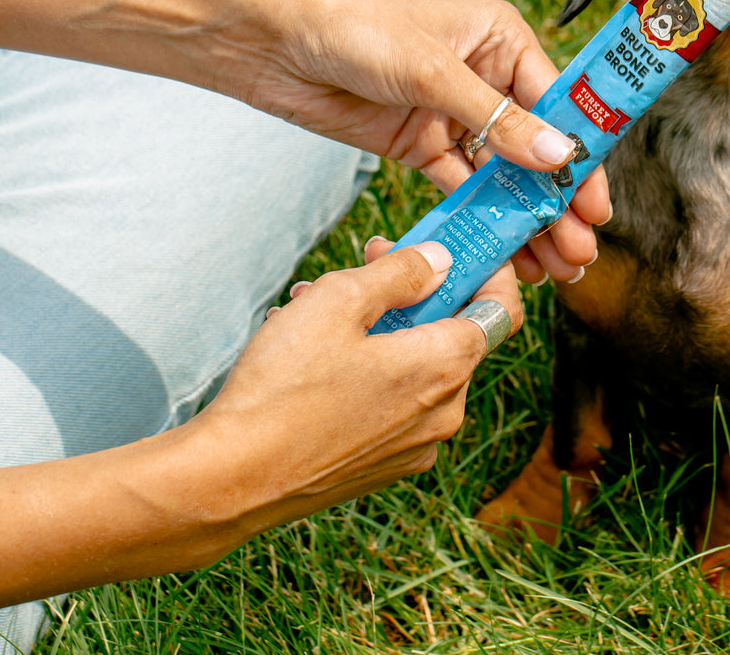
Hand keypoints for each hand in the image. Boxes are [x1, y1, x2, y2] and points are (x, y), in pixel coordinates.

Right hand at [194, 238, 518, 527]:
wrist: (231, 480)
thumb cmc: (283, 386)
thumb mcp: (339, 302)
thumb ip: (401, 273)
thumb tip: (442, 260)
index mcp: (445, 367)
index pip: (499, 309)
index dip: (485, 271)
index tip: (457, 250)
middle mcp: (445, 412)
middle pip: (449, 333)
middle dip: (412, 292)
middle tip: (365, 262)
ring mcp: (416, 445)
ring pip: (413, 366)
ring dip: (376, 328)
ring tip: (310, 306)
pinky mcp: (384, 466)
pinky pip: (392, 403)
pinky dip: (366, 371)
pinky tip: (310, 355)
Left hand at [243, 0, 609, 283]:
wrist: (266, 39)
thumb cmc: (349, 23)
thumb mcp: (428, 70)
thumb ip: (494, 119)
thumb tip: (558, 156)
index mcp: (499, 39)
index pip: (558, 104)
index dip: (580, 157)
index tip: (596, 205)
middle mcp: (484, 75)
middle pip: (535, 146)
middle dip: (557, 200)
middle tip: (578, 252)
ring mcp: (451, 113)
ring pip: (501, 174)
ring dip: (524, 216)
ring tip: (551, 266)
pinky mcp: (418, 143)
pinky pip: (460, 187)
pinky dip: (481, 218)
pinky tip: (504, 251)